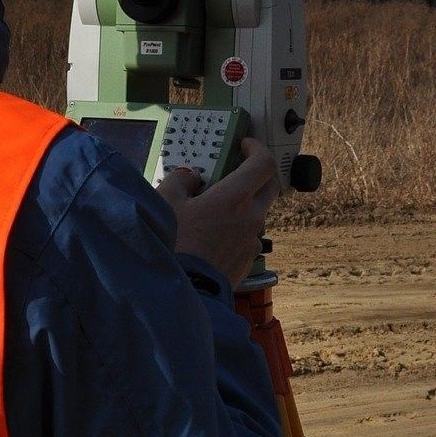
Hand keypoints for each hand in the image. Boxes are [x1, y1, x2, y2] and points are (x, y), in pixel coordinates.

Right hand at [159, 137, 279, 286]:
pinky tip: (214, 235)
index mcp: (234, 197)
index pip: (263, 163)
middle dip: (257, 173)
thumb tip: (189, 177)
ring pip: (258, 212)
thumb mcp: (165, 202)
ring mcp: (252, 240)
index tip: (244, 145)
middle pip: (270, 185)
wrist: (184, 291)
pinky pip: (248, 236)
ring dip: (244, 204)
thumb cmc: (174, 245)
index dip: (257, 148)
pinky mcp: (248, 259)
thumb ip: (179, 180)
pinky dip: (237, 228)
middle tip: (238, 169)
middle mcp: (251, 217)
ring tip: (216, 209)